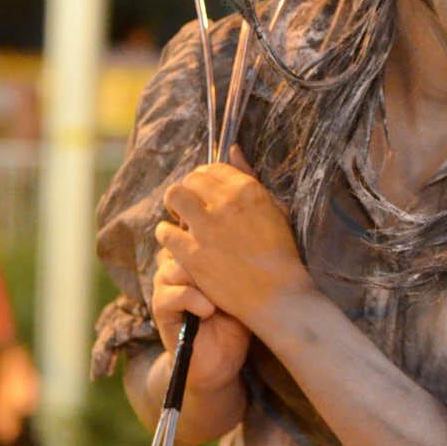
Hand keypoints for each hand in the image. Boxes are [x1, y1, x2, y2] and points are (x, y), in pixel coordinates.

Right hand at [152, 240, 250, 392]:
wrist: (222, 358)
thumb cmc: (236, 315)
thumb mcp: (241, 281)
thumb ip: (239, 256)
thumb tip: (252, 226)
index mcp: (193, 253)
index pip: (194, 227)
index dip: (210, 233)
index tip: (235, 246)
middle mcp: (176, 264)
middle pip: (182, 242)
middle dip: (206, 255)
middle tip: (228, 270)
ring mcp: (165, 285)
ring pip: (175, 266)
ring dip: (200, 278)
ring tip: (220, 296)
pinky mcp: (161, 309)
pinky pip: (171, 294)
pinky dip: (193, 299)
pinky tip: (210, 310)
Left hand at [159, 147, 313, 333]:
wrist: (278, 295)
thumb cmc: (281, 252)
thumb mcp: (275, 207)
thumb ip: (250, 176)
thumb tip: (233, 149)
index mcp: (247, 190)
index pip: (212, 168)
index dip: (205, 179)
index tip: (205, 192)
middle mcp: (225, 203)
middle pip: (190, 179)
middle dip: (189, 191)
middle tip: (192, 208)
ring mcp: (207, 229)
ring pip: (174, 197)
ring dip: (175, 206)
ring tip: (181, 220)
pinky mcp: (192, 254)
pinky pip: (165, 231)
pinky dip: (167, 234)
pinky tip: (175, 241)